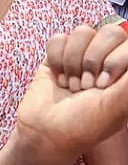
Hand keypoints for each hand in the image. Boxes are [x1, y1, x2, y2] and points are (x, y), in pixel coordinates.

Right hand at [16, 25, 127, 160]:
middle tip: (86, 85)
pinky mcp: (58, 56)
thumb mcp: (117, 105)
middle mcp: (109, 60)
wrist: (45, 133)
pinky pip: (58, 38)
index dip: (114, 60)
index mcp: (127, 72)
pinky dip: (56, 59)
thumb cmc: (85, 125)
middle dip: (93, 59)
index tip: (103, 85)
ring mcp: (83, 56)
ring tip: (71, 85)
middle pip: (110, 32)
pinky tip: (57, 78)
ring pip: (83, 31)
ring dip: (73, 62)